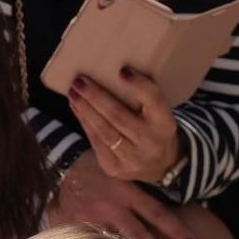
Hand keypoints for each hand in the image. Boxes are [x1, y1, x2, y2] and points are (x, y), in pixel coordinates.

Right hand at [46, 154, 198, 238]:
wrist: (59, 164)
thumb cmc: (96, 168)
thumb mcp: (122, 173)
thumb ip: (139, 192)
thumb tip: (167, 210)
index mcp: (128, 192)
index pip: (158, 214)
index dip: (177, 231)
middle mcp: (113, 206)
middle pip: (140, 236)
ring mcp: (92, 218)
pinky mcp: (74, 227)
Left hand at [66, 68, 181, 183]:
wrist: (159, 166)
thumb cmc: (154, 129)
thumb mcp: (159, 113)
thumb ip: (144, 97)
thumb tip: (114, 71)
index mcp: (165, 124)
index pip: (153, 100)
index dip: (138, 85)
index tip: (122, 71)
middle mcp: (150, 142)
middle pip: (118, 115)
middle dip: (96, 97)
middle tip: (80, 80)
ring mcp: (131, 158)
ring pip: (102, 130)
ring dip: (84, 109)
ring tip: (73, 93)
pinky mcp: (113, 167)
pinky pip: (95, 141)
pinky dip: (84, 122)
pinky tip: (77, 108)